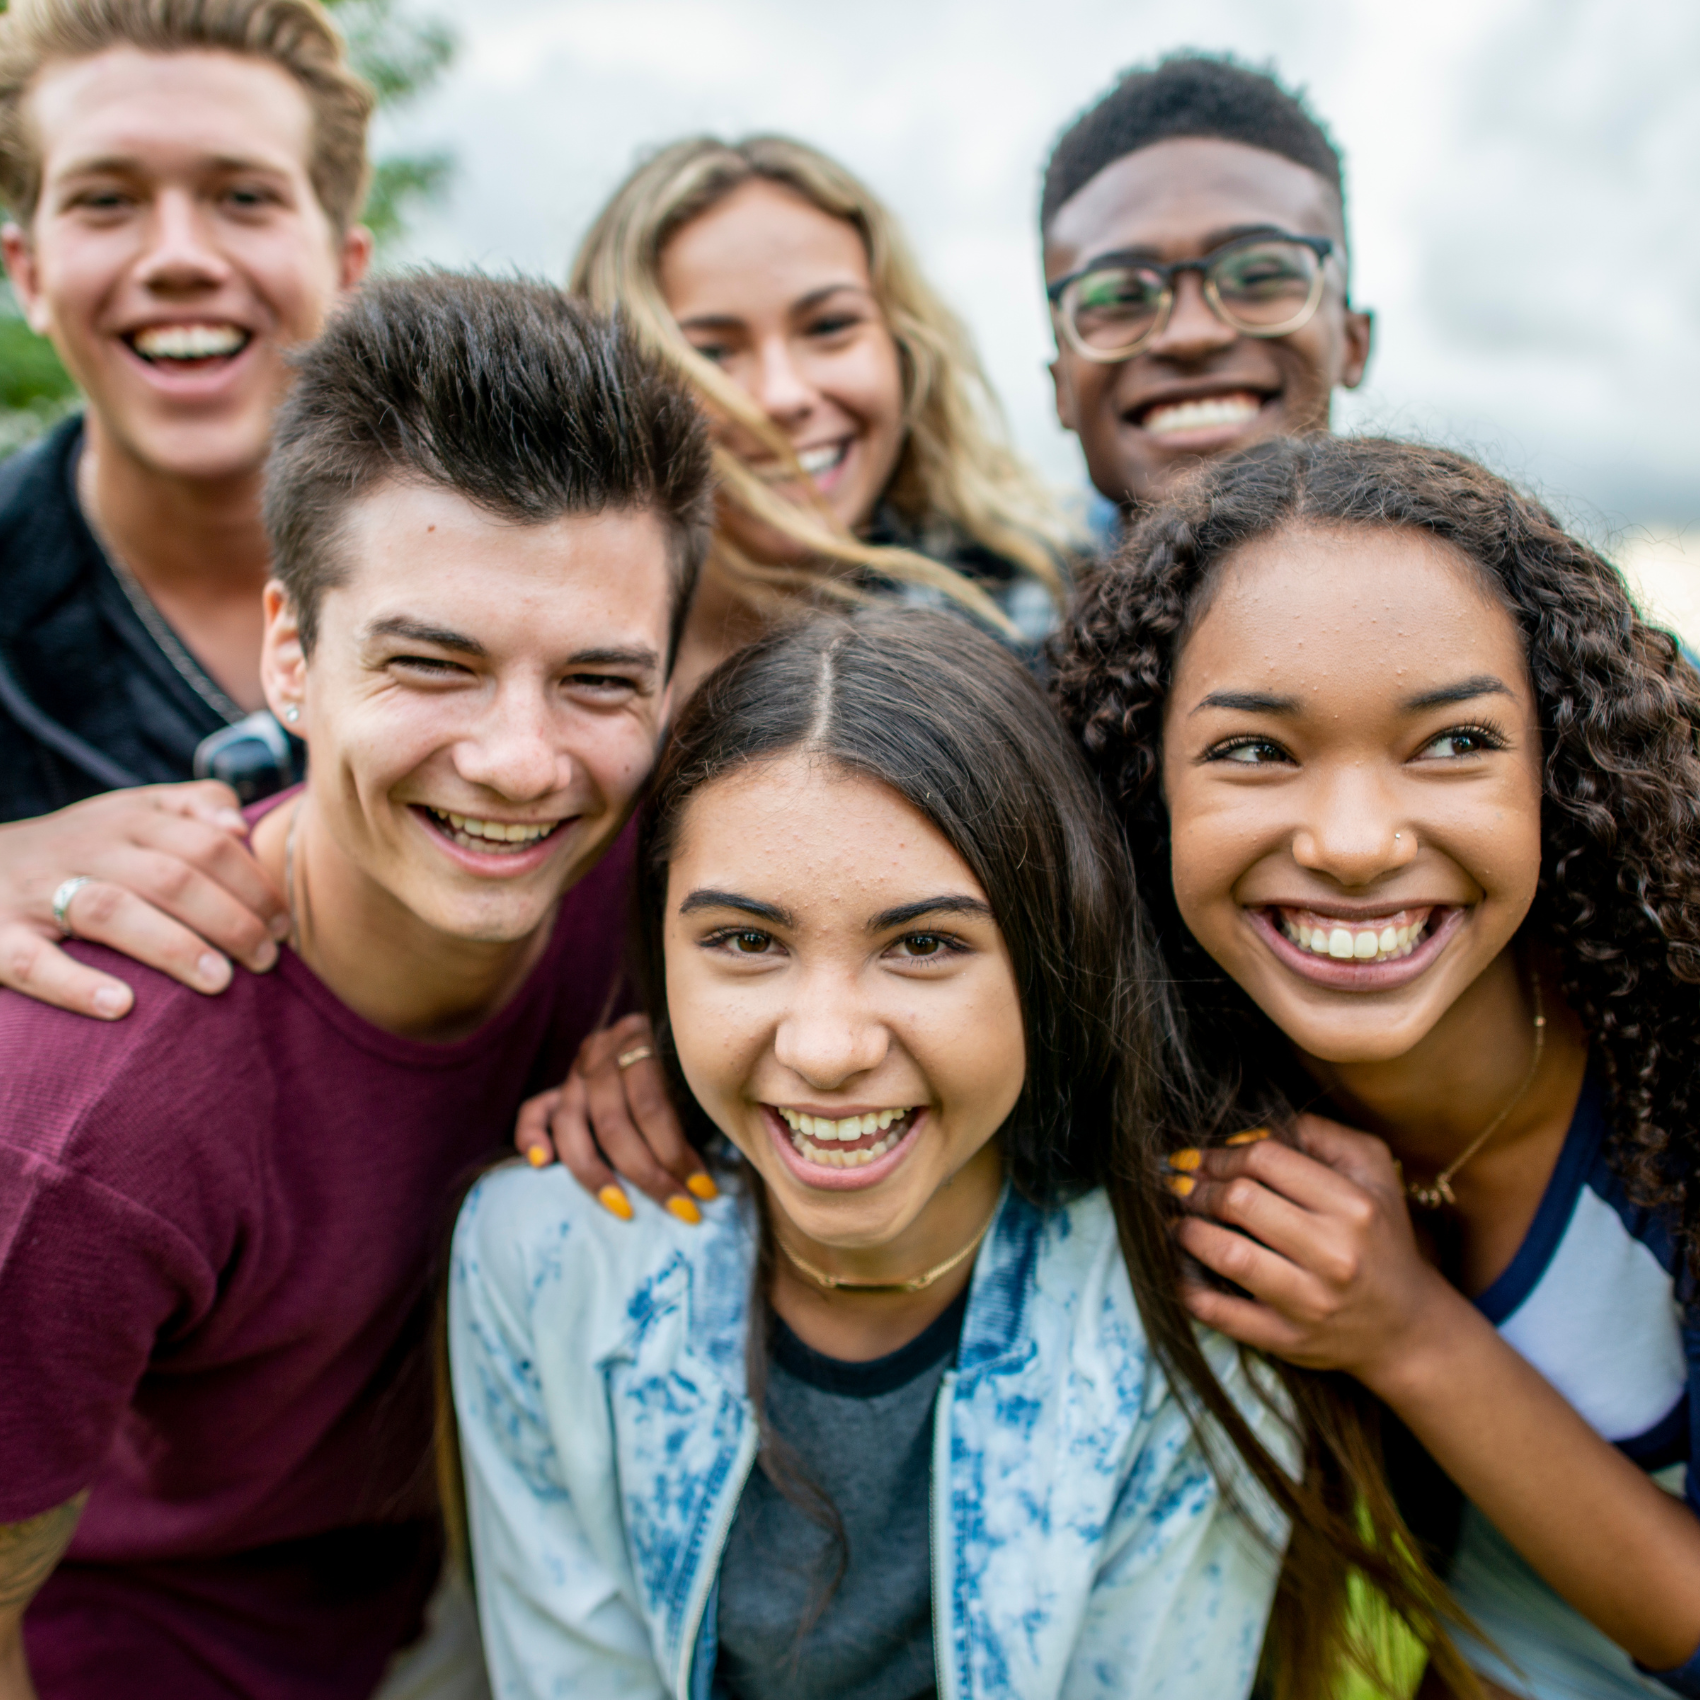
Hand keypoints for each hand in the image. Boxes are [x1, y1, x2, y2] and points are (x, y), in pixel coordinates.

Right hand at [0, 783, 287, 1018]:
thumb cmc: (74, 849)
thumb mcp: (127, 812)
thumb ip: (189, 808)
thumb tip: (239, 825)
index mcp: (126, 820)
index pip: (206, 844)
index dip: (254, 885)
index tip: (284, 926)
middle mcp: (85, 849)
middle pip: (172, 877)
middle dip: (231, 920)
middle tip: (266, 960)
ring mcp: (37, 892)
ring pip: (113, 911)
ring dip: (174, 947)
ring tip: (220, 982)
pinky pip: (33, 961)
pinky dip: (76, 985)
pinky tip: (121, 1006)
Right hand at [513, 1013, 717, 1223]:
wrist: (663, 1023)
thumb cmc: (685, 1061)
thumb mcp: (692, 1071)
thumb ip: (693, 1106)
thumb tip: (710, 1177)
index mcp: (640, 1040)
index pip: (652, 1108)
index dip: (677, 1154)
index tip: (704, 1190)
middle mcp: (600, 1054)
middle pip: (613, 1124)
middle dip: (649, 1175)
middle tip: (680, 1209)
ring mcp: (574, 1071)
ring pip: (572, 1126)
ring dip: (598, 1176)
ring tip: (624, 1208)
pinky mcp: (556, 1089)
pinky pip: (533, 1111)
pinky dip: (532, 1137)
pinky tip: (542, 1164)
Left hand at [1168, 1115, 1461, 1393]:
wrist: (1406, 1326)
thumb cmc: (1378, 1235)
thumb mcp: (1371, 1170)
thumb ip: (1318, 1133)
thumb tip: (1252, 1127)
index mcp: (1353, 1206)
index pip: (1265, 1159)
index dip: (1223, 1154)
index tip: (1205, 1159)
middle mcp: (1334, 1254)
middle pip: (1240, 1201)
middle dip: (1199, 1188)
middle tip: (1184, 1187)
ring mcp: (1310, 1301)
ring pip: (1227, 1255)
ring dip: (1188, 1231)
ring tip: (1178, 1222)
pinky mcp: (1287, 1339)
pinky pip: (1220, 1314)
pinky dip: (1188, 1289)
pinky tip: (1179, 1269)